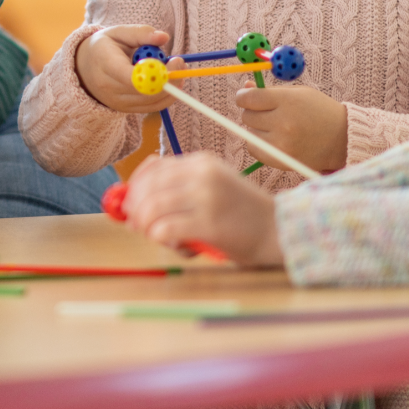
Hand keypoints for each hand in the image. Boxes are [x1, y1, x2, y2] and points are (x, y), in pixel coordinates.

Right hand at [78, 25, 174, 112]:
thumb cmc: (104, 47)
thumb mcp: (118, 32)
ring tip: (169, 66)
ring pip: (154, 101)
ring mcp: (118, 103)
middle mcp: (110, 89)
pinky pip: (153, 107)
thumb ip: (141, 33)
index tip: (174, 60)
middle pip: (148, 92)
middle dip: (170, 78)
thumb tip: (164, 37)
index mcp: (105, 65)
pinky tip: (165, 79)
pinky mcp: (126, 110)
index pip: (133, 77)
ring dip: (170, 86)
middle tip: (180, 61)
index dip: (158, 73)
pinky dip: (166, 94)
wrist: (83, 69)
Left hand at [122, 152, 281, 265]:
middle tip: (137, 227)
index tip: (130, 207)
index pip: (153, 167)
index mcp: (202, 162)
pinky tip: (178, 246)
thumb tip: (135, 200)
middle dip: (135, 210)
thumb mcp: (214, 186)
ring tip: (160, 238)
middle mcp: (202, 174)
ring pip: (152, 209)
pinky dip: (161, 240)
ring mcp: (206, 197)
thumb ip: (182, 187)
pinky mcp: (209, 223)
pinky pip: (165, 229)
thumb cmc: (243, 214)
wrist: (279, 230)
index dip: (135, 188)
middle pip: (148, 187)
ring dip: (148, 228)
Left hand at [235, 85, 348, 172]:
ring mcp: (281, 144)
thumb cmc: (319, 111)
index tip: (244, 96)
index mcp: (288, 102)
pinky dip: (259, 143)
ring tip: (275, 126)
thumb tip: (245, 87)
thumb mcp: (298, 94)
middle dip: (252, 111)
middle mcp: (283, 123)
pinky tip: (274, 139)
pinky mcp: (280, 160)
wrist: (342, 139)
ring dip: (256, 128)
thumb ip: (270, 91)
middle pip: (247, 116)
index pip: (250, 98)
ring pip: (249, 133)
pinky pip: (254, 149)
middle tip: (267, 112)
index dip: (243, 95)